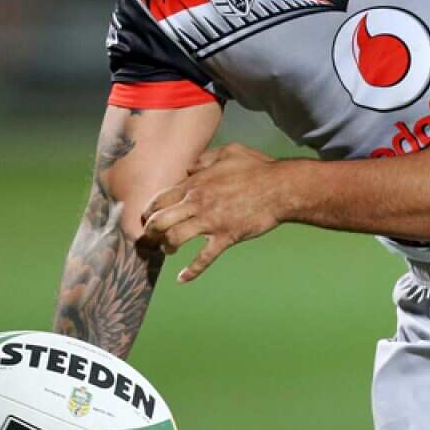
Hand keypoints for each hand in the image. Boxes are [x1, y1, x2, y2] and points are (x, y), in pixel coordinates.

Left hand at [141, 143, 281, 283]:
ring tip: (168, 250)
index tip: (147, 219)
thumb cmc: (259, 168)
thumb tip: (189, 167)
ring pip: (174, 238)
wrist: (282, 188)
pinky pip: (203, 258)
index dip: (149, 211)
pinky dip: (191, 271)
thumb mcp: (230, 151)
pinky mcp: (226, 236)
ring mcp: (211, 221)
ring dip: (166, 247)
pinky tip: (182, 278)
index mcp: (196, 184)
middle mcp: (198, 203)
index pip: (160, 199)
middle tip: (151, 237)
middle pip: (160, 221)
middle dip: (150, 231)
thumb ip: (205, 158)